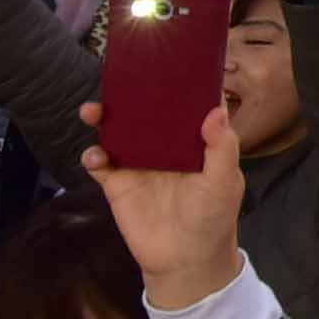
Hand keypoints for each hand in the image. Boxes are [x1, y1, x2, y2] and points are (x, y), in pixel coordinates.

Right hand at [77, 97, 250, 307]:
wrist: (186, 261)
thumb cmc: (213, 219)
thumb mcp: (224, 183)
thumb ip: (222, 148)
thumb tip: (216, 109)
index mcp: (193, 138)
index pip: (185, 102)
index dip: (177, 80)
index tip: (165, 57)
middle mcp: (164, 144)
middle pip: (144, 109)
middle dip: (129, 92)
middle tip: (116, 79)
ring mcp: (139, 161)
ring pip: (117, 129)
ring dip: (103, 116)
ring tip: (93, 112)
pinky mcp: (118, 183)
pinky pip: (100, 162)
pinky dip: (93, 154)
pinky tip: (97, 157)